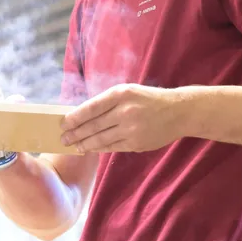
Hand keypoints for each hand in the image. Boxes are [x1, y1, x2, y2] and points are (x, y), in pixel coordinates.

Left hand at [60, 84, 184, 152]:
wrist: (178, 112)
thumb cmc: (148, 99)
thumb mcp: (128, 91)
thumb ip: (107, 102)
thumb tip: (81, 115)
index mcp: (121, 94)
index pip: (91, 108)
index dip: (75, 117)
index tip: (63, 123)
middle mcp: (125, 111)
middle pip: (93, 125)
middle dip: (75, 133)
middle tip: (63, 138)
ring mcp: (131, 129)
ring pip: (101, 139)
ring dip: (84, 144)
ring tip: (74, 146)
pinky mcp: (136, 143)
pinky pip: (112, 147)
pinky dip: (99, 148)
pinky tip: (90, 148)